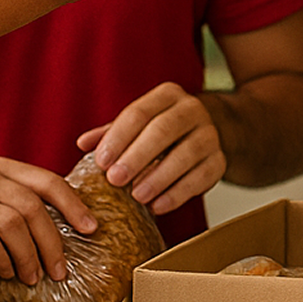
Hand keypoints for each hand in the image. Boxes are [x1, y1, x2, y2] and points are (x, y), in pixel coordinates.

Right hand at [0, 156, 95, 285]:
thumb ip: (24, 202)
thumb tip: (78, 226)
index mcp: (0, 167)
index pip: (46, 181)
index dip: (73, 205)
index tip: (90, 229)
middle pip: (31, 207)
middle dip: (52, 242)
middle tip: (60, 270)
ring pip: (11, 225)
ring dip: (29, 256)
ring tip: (33, 277)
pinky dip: (2, 261)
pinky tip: (7, 273)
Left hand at [77, 81, 227, 215]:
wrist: (205, 135)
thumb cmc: (160, 131)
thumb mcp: (136, 125)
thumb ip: (110, 133)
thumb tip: (82, 143)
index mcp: (167, 95)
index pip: (140, 112)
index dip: (119, 137)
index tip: (100, 162)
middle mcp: (192, 109)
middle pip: (164, 130)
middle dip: (137, 156)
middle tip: (115, 180)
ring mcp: (210, 134)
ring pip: (187, 153)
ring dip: (159, 177)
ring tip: (137, 196)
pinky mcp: (220, 160)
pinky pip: (202, 176)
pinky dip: (179, 193)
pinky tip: (158, 206)